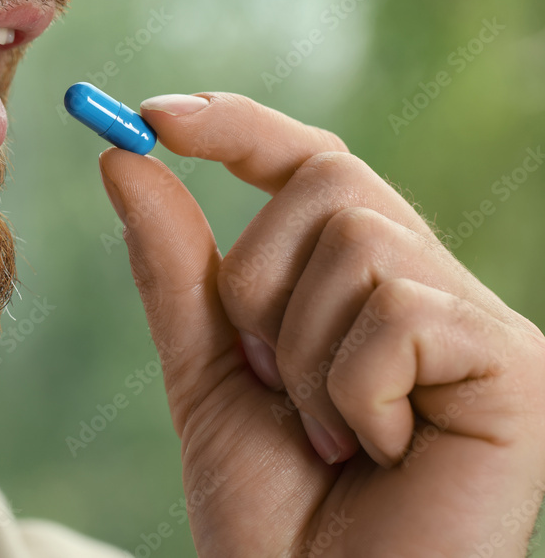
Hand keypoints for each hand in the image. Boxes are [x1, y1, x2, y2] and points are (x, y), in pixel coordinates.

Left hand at [98, 92, 544, 556]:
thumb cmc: (274, 514)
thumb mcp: (205, 374)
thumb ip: (174, 269)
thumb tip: (127, 161)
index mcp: (360, 287)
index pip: (309, 163)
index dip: (237, 126)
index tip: (154, 117)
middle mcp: (429, 287)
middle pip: (329, 182)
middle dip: (262, 282)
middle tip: (273, 379)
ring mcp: (477, 324)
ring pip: (358, 243)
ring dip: (304, 353)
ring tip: (333, 436)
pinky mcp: (517, 366)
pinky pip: (397, 315)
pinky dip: (353, 391)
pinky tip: (380, 453)